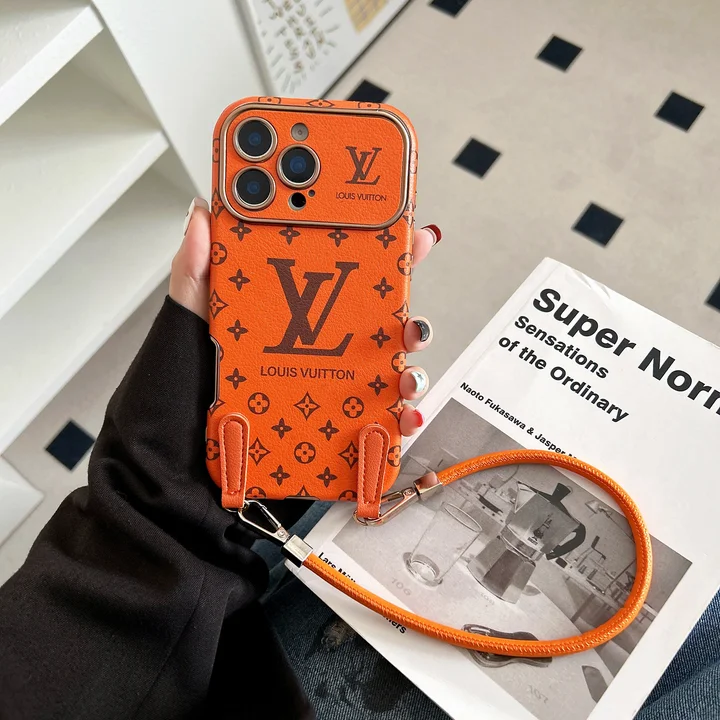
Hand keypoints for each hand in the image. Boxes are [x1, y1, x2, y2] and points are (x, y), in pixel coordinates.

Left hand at [170, 198, 439, 435]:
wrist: (179, 442)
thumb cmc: (189, 374)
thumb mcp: (193, 313)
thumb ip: (197, 266)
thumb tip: (202, 214)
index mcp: (297, 309)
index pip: (350, 272)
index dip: (387, 251)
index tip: (409, 234)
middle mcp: (322, 344)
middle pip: (383, 324)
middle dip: (410, 317)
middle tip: (408, 322)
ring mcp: (331, 382)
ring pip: (390, 371)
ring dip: (411, 371)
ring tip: (403, 375)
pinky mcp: (334, 424)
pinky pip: (378, 421)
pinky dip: (400, 421)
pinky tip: (399, 418)